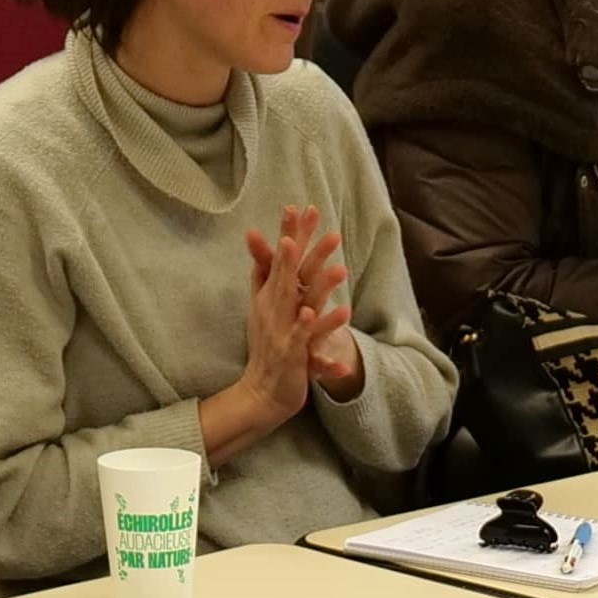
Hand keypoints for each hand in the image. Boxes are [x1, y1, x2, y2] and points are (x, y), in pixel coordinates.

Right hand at [210, 205, 352, 455]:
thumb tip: (255, 240)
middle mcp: (276, 311)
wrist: (260, 390)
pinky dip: (323, 331)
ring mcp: (285, 333)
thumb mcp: (262, 305)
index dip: (290, 233)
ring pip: (306, 306)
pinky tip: (341, 315)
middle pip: (294, 276)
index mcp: (271, 297)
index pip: (282, 259)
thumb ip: (262, 273)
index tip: (299, 206)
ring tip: (341, 269)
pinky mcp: (296, 357)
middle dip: (310, 253)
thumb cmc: (267, 344)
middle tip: (329, 230)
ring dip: (322, 289)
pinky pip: (312, 342)